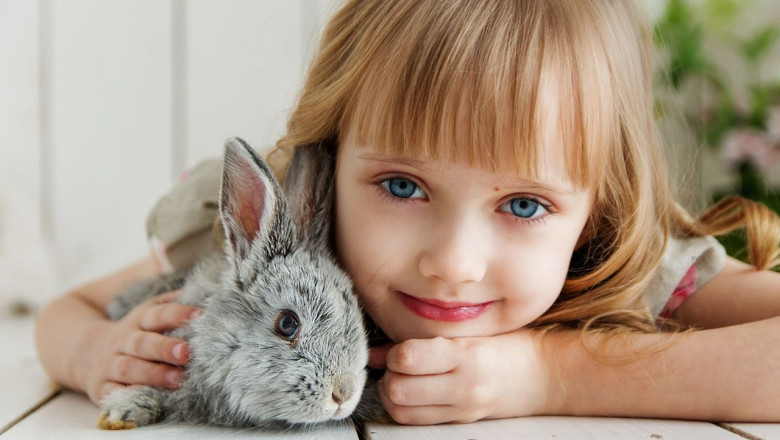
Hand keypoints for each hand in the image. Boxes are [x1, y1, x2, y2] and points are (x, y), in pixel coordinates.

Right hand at [78, 290, 200, 403]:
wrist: (86, 350)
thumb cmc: (136, 332)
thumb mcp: (148, 310)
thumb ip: (172, 300)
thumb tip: (199, 287)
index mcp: (139, 320)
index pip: (157, 314)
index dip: (177, 314)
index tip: (199, 315)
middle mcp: (123, 341)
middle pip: (142, 343)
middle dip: (164, 347)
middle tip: (186, 352)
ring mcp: (110, 365)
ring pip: (128, 368)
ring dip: (152, 374)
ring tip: (176, 379)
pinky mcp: (102, 388)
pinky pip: (112, 393)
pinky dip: (128, 396)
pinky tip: (147, 398)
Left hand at [371, 330, 549, 423]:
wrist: (545, 376)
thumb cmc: (510, 345)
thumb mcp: (471, 332)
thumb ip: (427, 339)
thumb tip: (377, 353)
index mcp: (467, 354)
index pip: (409, 358)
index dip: (394, 353)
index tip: (400, 348)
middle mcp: (464, 386)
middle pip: (399, 389)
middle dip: (388, 376)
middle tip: (396, 366)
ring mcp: (463, 408)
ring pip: (403, 412)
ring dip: (392, 395)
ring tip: (402, 380)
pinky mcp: (461, 422)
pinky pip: (417, 422)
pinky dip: (405, 409)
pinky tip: (412, 393)